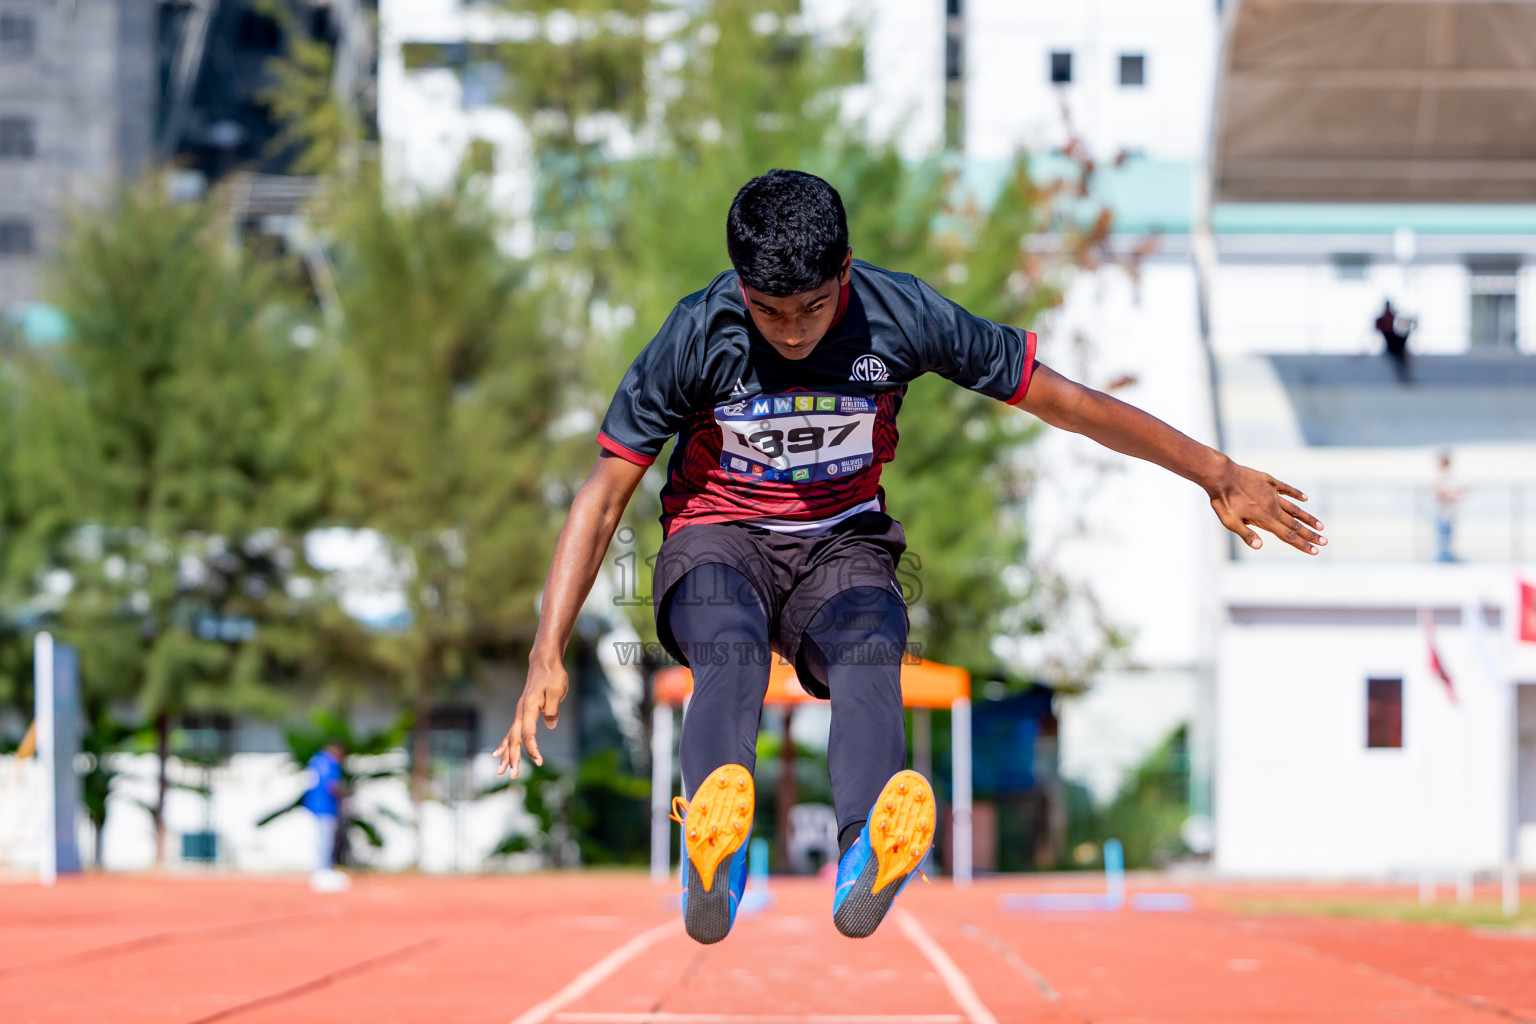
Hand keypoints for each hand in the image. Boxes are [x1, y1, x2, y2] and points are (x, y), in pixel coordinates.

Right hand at [494, 658, 568, 777]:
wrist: (544, 664)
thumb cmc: (553, 676)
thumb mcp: (557, 690)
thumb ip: (553, 708)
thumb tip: (550, 725)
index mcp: (529, 708)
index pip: (528, 733)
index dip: (532, 748)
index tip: (539, 761)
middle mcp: (521, 712)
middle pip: (514, 739)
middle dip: (513, 758)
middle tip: (513, 776)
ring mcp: (520, 713)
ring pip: (510, 738)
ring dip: (507, 756)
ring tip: (501, 772)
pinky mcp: (523, 713)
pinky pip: (511, 733)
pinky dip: (505, 745)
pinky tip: (499, 755)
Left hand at [1207, 461, 1326, 554]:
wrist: (1221, 476)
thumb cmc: (1223, 501)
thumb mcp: (1230, 522)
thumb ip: (1246, 534)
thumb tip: (1260, 547)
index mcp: (1265, 519)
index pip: (1288, 536)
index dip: (1302, 544)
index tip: (1315, 551)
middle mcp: (1273, 507)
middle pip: (1295, 524)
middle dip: (1310, 535)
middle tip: (1325, 541)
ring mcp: (1272, 494)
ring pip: (1294, 508)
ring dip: (1308, 517)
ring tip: (1320, 525)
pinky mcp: (1268, 481)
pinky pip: (1286, 488)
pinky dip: (1296, 494)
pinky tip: (1304, 498)